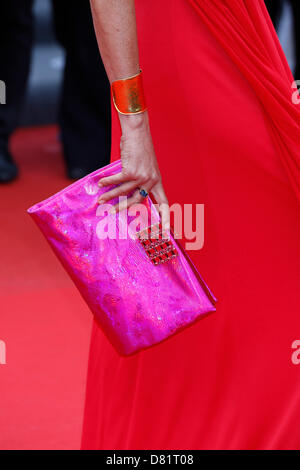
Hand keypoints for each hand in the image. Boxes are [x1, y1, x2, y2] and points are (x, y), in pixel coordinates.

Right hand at [98, 112, 169, 229]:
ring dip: (110, 196)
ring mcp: (141, 177)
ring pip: (123, 192)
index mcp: (157, 182)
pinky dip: (107, 182)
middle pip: (136, 201)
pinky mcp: (131, 171)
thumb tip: (126, 195)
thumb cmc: (140, 150)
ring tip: (101, 199)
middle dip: (122, 208)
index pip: (163, 203)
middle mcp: (151, 181)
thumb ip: (141, 182)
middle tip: (112, 213)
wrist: (138, 133)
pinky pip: (117, 180)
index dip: (165, 217)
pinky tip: (100, 183)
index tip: (166, 230)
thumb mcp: (146, 168)